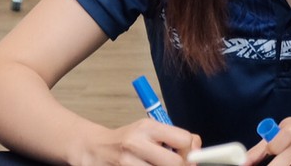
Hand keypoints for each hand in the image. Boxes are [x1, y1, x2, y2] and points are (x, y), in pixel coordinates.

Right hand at [75, 118, 199, 165]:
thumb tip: (197, 147)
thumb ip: (172, 137)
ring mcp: (126, 163)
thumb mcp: (148, 130)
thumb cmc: (126, 140)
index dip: (190, 151)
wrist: (93, 149)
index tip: (187, 156)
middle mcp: (136, 144)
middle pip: (175, 164)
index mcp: (146, 127)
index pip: (183, 139)